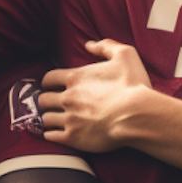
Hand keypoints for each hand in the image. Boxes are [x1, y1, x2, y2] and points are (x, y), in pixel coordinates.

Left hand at [37, 39, 154, 151]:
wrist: (137, 115)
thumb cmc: (132, 86)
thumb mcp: (125, 55)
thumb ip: (106, 46)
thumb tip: (89, 45)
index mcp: (76, 78)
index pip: (49, 78)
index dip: (48, 82)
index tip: (50, 86)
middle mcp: (68, 98)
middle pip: (43, 99)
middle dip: (46, 100)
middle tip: (51, 103)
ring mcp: (69, 119)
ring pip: (46, 118)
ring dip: (49, 118)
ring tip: (53, 119)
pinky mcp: (73, 138)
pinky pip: (51, 136)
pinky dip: (50, 134)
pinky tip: (54, 133)